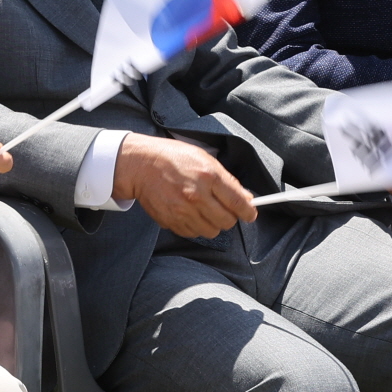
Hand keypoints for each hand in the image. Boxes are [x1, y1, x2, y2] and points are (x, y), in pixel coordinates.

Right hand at [111, 134, 257, 238]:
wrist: (140, 165)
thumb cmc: (173, 158)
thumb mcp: (204, 159)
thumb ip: (226, 180)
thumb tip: (245, 197)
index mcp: (208, 175)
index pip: (237, 202)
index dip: (248, 211)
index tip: (250, 214)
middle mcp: (196, 195)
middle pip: (227, 221)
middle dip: (230, 217)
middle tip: (224, 209)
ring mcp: (182, 210)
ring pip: (211, 231)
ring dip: (212, 223)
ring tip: (204, 210)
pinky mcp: (171, 221)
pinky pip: (193, 234)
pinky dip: (195, 226)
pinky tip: (190, 212)